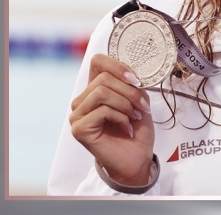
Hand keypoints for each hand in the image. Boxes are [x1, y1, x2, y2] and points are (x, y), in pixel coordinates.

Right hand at [69, 54, 154, 185]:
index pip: (97, 61)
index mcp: (94, 89)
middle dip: (130, 91)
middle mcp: (82, 100)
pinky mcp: (79, 128)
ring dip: (126, 104)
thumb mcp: (138, 100)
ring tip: (135, 117)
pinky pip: (102, 110)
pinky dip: (121, 117)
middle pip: (104, 78)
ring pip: (102, 92)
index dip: (117, 65)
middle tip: (143, 107)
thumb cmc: (137, 130)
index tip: (136, 80)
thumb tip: (131, 70)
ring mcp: (77, 115)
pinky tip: (127, 128)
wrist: (137, 159)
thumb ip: (130, 83)